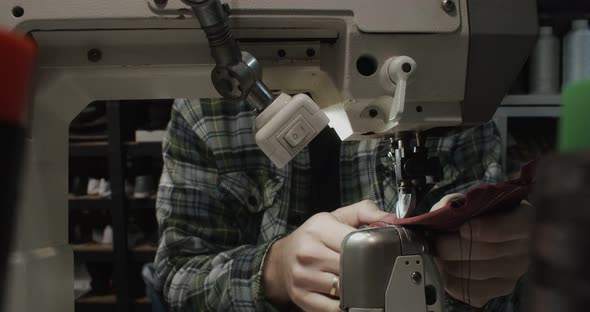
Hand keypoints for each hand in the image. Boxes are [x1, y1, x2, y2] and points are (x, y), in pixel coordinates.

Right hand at [263, 200, 387, 311]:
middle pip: (351, 267)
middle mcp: (308, 252)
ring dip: (356, 289)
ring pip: (344, 289)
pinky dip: (345, 306)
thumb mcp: (335, 217)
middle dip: (365, 270)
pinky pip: (333, 309)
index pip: (354, 241)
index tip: (379, 252)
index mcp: (318, 229)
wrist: (281, 259)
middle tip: (373, 270)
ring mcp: (303, 277)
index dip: (371, 249)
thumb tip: (394, 219)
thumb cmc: (313, 238)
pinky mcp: (302, 297)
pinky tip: (348, 297)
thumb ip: (366, 212)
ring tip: (359, 282)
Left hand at [434, 200, 532, 307]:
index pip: (512, 227)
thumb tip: (441, 214)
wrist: (478, 233)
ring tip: (437, 254)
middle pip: (488, 251)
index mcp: (522, 218)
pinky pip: (470, 292)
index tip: (463, 227)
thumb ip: (454, 203)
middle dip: (453, 246)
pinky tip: (444, 268)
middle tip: (436, 241)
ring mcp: (515, 271)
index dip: (487, 228)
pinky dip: (450, 280)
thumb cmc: (472, 214)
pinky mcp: (500, 289)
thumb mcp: (464, 200)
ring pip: (474, 272)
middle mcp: (525, 247)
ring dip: (448, 263)